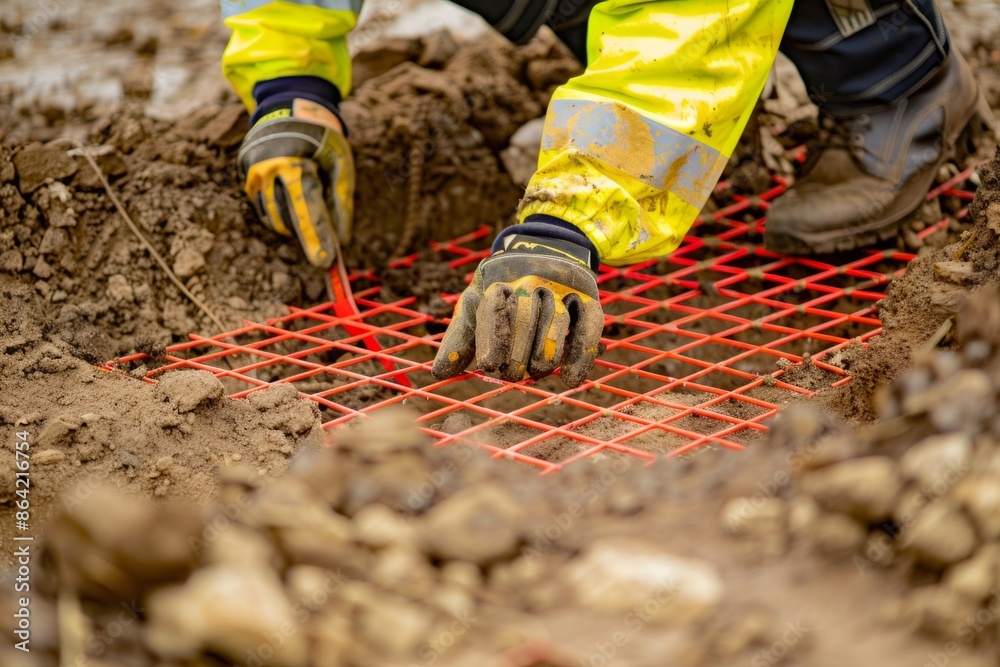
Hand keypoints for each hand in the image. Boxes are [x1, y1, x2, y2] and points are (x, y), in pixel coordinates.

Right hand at [238, 99, 353, 267]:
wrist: (290, 109)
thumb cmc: (323, 139)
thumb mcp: (341, 163)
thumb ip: (342, 199)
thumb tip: (342, 238)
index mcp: (295, 162)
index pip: (308, 209)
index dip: (318, 237)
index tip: (325, 261)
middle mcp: (268, 168)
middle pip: (287, 217)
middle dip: (306, 240)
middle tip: (321, 259)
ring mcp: (253, 172)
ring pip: (272, 216)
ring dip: (292, 227)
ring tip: (310, 224)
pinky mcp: (246, 175)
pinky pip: (262, 207)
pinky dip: (279, 215)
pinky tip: (292, 210)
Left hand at [432, 233, 604, 386]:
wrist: (545, 250)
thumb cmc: (502, 291)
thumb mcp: (477, 305)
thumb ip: (460, 338)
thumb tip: (439, 373)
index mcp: (498, 280)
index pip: (495, 309)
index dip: (492, 338)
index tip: (489, 364)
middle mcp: (531, 280)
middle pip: (525, 319)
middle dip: (518, 352)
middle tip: (511, 375)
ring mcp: (562, 289)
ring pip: (556, 324)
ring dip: (545, 355)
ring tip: (535, 372)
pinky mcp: (588, 299)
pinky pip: (588, 328)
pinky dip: (581, 356)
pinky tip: (570, 380)